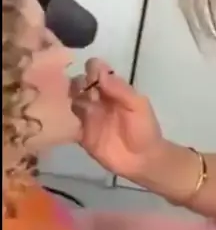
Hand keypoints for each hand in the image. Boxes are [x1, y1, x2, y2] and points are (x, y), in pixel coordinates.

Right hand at [71, 59, 162, 178]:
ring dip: (65, 99)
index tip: (92, 77)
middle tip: (79, 93)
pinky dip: (60, 120)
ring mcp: (87, 116)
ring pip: (69, 101)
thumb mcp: (138, 105)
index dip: (91, 69)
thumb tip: (100, 71)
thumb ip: (120, 89)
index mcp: (111, 89)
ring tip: (66, 104)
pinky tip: (57, 119)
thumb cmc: (145, 129)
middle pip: (78, 83)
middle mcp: (96, 99)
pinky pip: (66, 124)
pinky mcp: (80, 134)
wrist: (143, 160)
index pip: (95, 70)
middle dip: (75, 83)